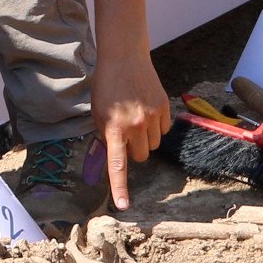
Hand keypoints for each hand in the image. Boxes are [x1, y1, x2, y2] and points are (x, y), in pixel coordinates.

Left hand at [92, 49, 170, 209]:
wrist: (125, 57)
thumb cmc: (106, 85)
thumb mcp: (97, 112)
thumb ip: (105, 135)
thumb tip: (115, 154)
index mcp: (114, 128)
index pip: (117, 165)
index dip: (120, 187)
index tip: (124, 205)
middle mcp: (135, 125)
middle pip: (140, 156)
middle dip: (133, 150)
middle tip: (125, 133)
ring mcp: (152, 117)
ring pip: (154, 145)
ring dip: (146, 138)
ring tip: (136, 119)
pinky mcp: (164, 108)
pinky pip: (164, 130)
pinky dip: (157, 126)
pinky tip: (147, 111)